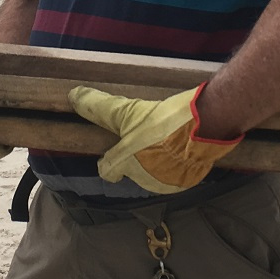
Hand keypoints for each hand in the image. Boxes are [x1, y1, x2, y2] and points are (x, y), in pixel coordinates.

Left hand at [68, 84, 242, 194]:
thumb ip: (101, 108)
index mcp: (127, 164)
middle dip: (138, 156)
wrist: (207, 127)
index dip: (109, 158)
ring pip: (155, 172)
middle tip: (147, 135)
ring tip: (165, 138)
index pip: (107, 170)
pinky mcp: (188, 181)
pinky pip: (176, 173)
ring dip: (158, 160)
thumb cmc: (165, 121)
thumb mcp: (129, 111)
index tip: (117, 145)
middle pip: (133, 170)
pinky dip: (177, 163)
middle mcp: (144, 179)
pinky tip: (181, 145)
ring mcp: (167, 182)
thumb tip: (73, 96)